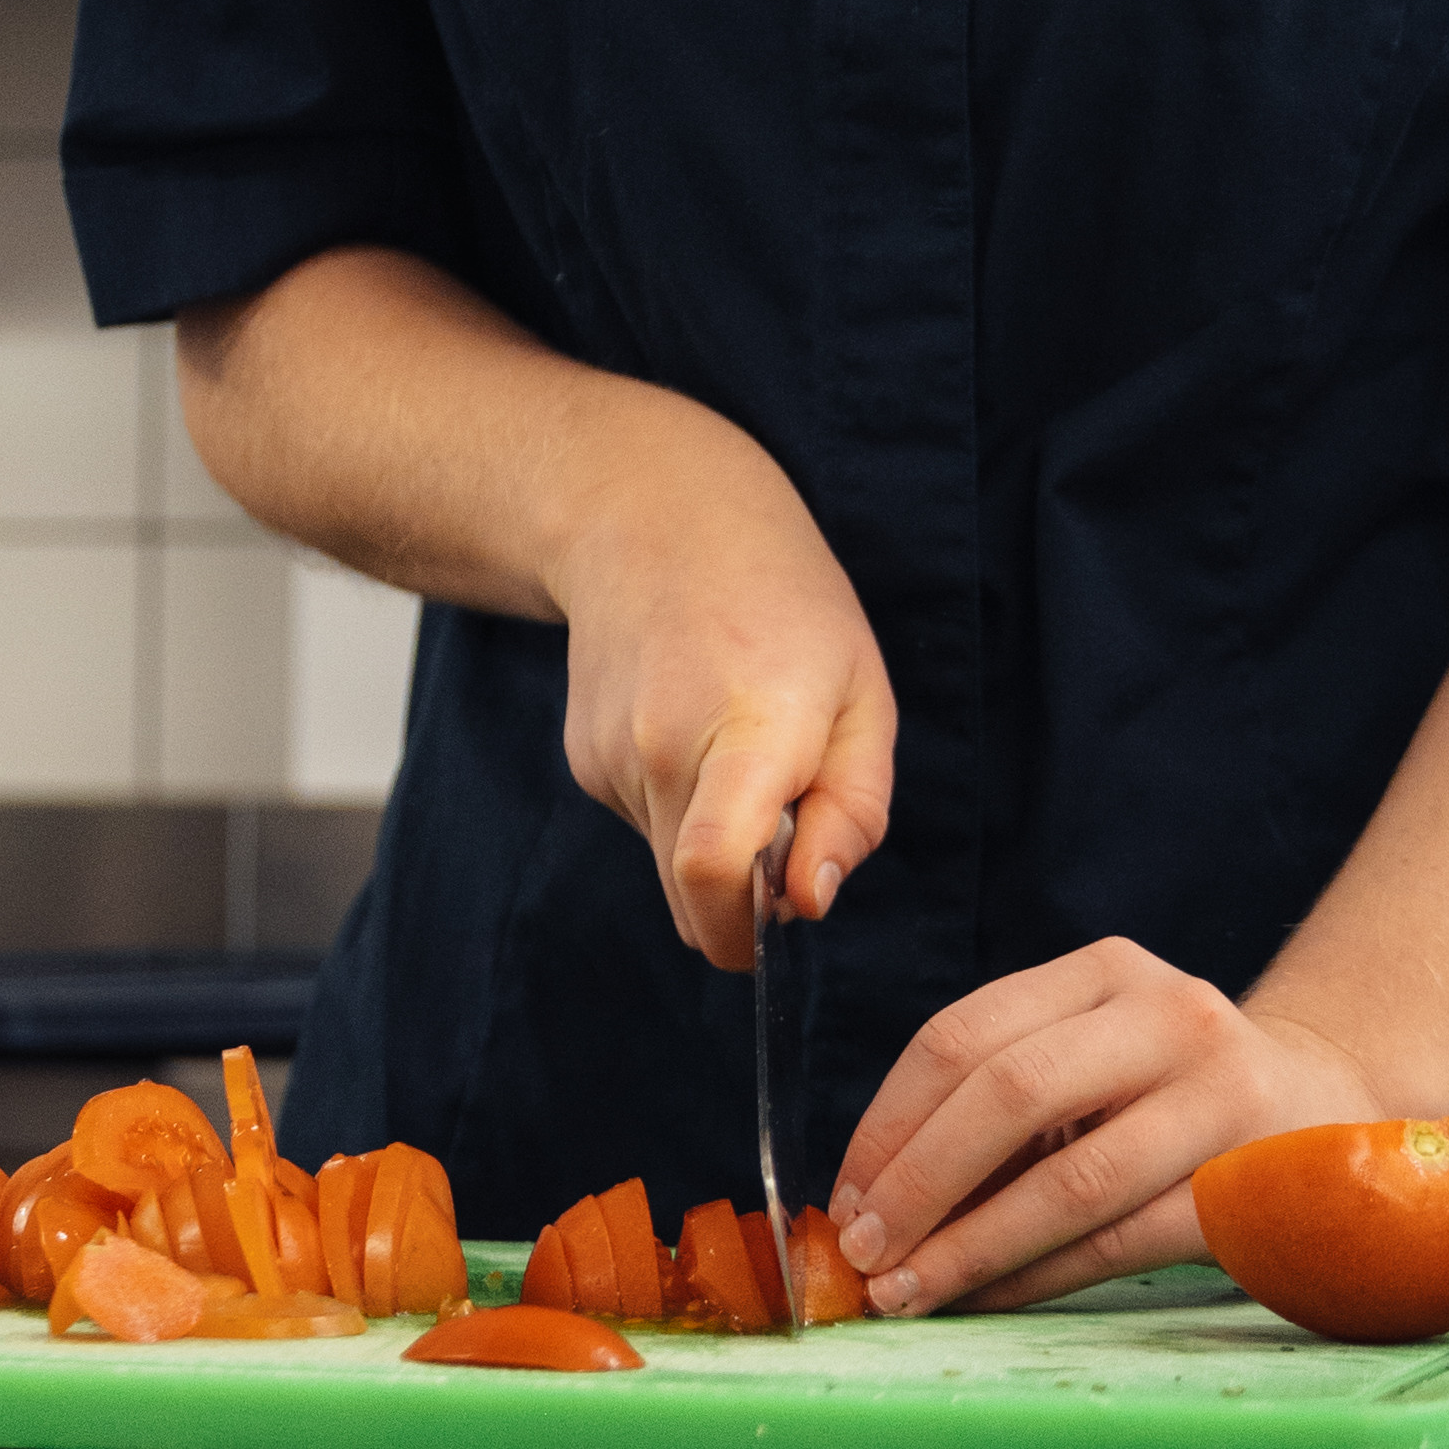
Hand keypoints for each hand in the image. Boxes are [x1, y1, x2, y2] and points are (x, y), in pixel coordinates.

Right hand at [534, 391, 896, 973]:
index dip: (743, 932)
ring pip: (669, 864)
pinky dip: (679, 804)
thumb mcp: (865, 693)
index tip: (778, 926)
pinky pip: (645, 823)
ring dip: (714, 839)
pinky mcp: (583, 760)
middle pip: (691, 897)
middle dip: (744, 898)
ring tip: (738, 737)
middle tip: (788, 815)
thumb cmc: (783, 602)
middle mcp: (662, 748)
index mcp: (748, 728)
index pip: (713, 867)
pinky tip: (693, 723)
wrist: (654, 517)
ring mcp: (609, 755)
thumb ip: (852, 810)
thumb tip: (807, 904)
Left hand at [826, 941, 1385, 1315]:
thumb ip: (1004, 1096)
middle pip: (1007, 1092)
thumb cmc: (1175, 1092)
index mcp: (1106, 970)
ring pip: (1067, 1178)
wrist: (1334, 1108)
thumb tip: (874, 1193)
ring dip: (970, 1244)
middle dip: (918, 1180)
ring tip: (906, 1290)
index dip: (891, 1119)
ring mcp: (1218, 1095)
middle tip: (861, 1250)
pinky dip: (1039, 1274)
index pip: (965, 1034)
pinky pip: (1121, 1239)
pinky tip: (986, 1298)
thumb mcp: (1099, 1053)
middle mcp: (1165, 1014)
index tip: (842, 1193)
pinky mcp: (1253, 1183)